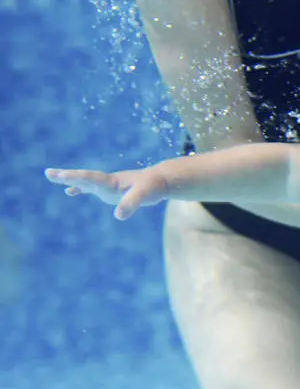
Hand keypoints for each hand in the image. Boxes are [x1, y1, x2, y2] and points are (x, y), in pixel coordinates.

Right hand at [44, 168, 167, 219]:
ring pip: (85, 181)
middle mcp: (107, 181)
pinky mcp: (112, 190)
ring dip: (69, 180)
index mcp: (112, 181)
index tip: (61, 177)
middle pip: (84, 177)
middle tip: (48, 173)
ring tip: (52, 177)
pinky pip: (92, 188)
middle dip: (67, 176)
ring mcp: (108, 185)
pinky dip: (80, 189)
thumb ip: (131, 204)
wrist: (162, 180)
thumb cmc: (154, 186)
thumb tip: (118, 215)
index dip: (75, 177)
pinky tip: (71, 192)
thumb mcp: (145, 195)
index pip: (91, 178)